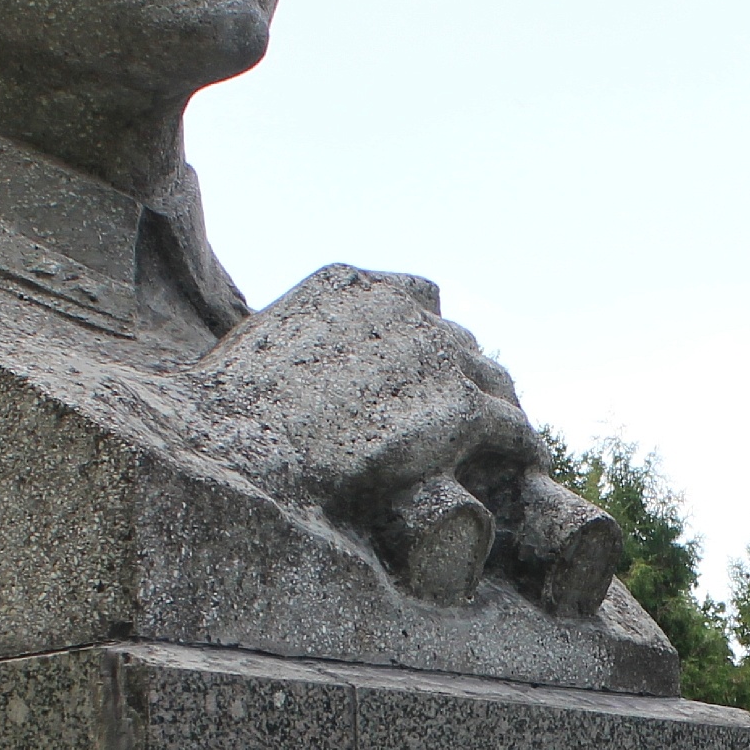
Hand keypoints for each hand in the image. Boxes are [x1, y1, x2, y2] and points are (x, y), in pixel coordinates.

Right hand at [191, 264, 621, 611]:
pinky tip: (526, 464)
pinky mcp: (461, 408)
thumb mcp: (253, 353)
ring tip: (511, 444)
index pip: (415, 298)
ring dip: (504, 411)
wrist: (237, 456)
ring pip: (495, 380)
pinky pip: (512, 425)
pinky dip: (521, 445)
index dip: (426, 340)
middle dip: (466, 377)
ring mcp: (437, 355)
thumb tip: (286, 375)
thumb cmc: (223, 422)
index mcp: (350, 285)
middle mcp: (402, 308)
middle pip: (459, 340)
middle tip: (473, 419)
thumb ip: (290, 345)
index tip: (428, 374)